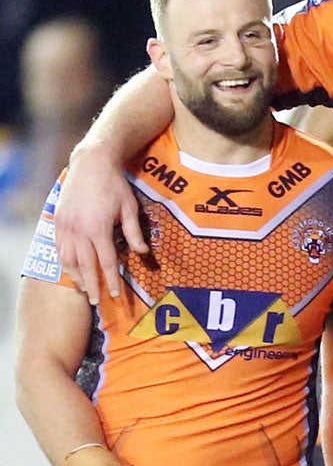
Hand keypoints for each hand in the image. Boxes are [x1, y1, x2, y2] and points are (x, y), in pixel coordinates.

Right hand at [55, 145, 147, 303]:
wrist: (91, 164)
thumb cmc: (114, 185)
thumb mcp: (129, 208)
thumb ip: (134, 233)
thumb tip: (142, 253)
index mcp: (98, 229)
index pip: (106, 262)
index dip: (111, 280)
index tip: (114, 295)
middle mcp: (79, 230)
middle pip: (84, 266)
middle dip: (91, 285)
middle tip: (96, 301)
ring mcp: (65, 225)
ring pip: (67, 258)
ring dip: (75, 276)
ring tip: (83, 288)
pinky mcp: (58, 220)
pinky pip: (58, 246)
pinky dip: (64, 260)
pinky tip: (71, 268)